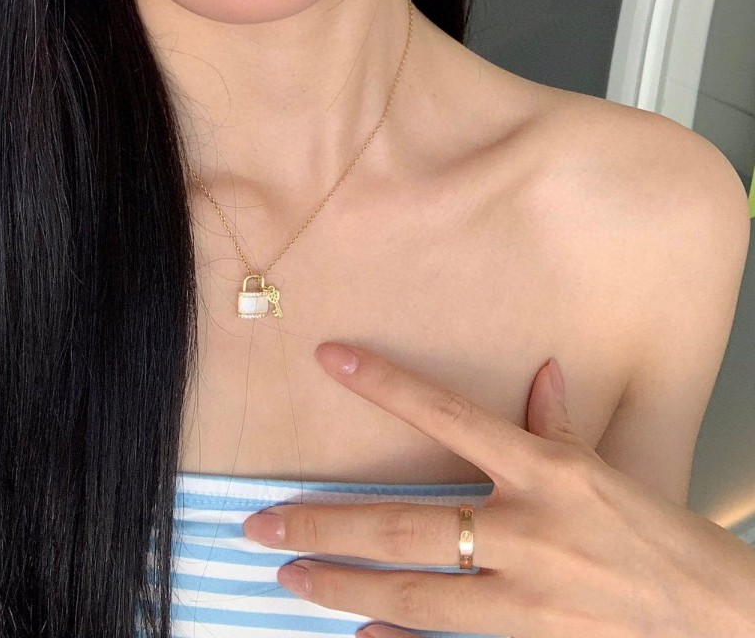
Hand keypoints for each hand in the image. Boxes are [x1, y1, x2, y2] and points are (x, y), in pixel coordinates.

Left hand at [239, 341, 754, 637]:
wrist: (717, 618)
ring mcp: (524, 597)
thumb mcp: (608, 468)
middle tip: (259, 524)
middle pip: (403, 524)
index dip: (385, 383)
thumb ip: (562, 424)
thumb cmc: (661, 536)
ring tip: (287, 577)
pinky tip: (356, 633)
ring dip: (341, 586)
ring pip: (412, 594)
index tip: (329, 358)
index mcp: (543, 471)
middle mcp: (525, 531)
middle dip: (324, 522)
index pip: (447, 413)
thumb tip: (544, 371)